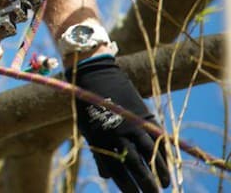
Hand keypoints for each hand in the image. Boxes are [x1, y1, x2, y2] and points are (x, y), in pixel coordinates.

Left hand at [74, 55, 169, 192]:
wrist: (95, 75)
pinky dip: (164, 153)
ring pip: (150, 153)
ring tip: (164, 185)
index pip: (117, 171)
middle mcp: (117, 135)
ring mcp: (132, 125)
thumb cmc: (88, 105)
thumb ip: (100, 155)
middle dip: (146, 184)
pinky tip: (168, 165)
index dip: (127, 186)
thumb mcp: (88, 131)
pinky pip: (156, 138)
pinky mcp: (143, 116)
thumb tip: (107, 178)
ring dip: (159, 171)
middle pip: (135, 166)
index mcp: (100, 141)